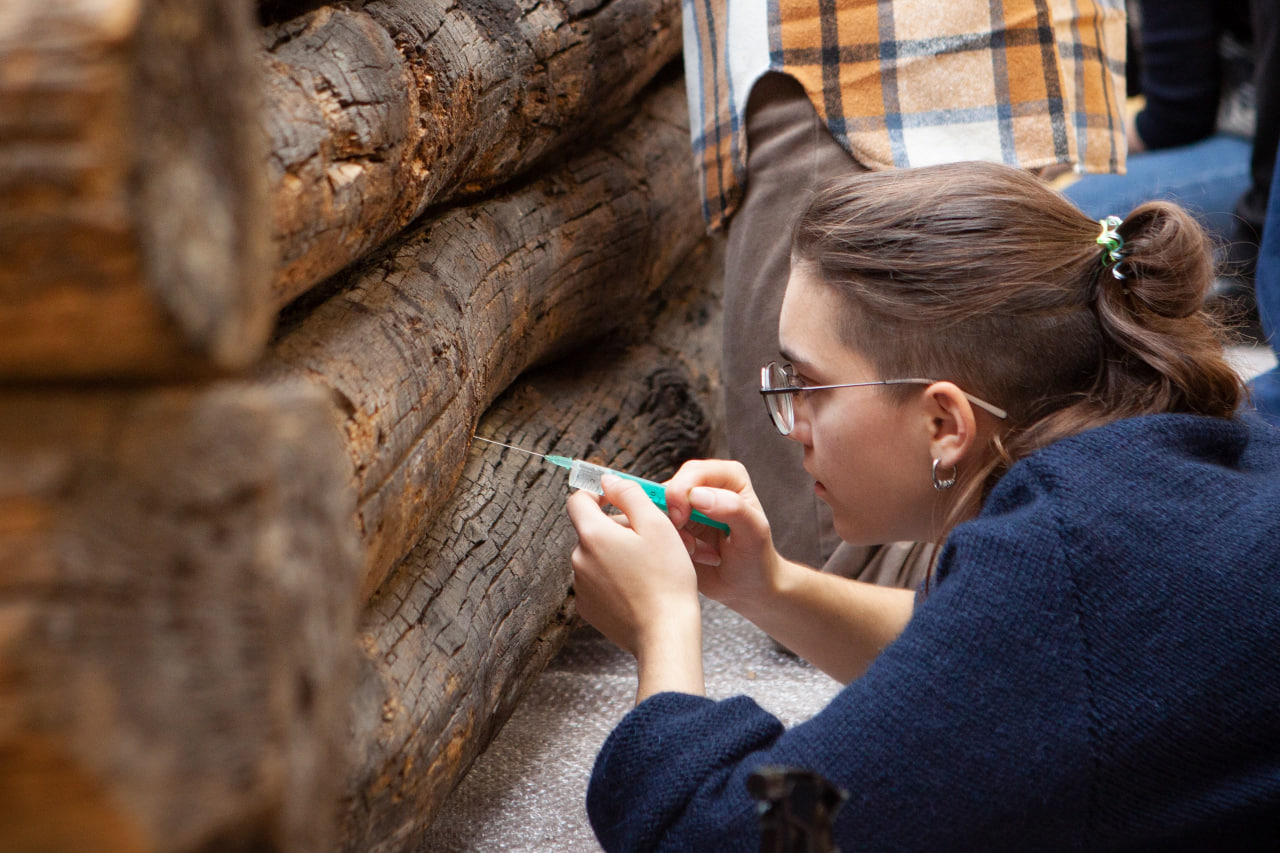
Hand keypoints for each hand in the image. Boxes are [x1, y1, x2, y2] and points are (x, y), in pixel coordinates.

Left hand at [567, 475, 702, 697]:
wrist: (665, 633)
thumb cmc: (667, 578)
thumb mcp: (656, 525)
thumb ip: (629, 495)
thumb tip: (608, 480)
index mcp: (592, 535)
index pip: (577, 500)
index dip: (596, 494)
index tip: (615, 499)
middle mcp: (579, 560)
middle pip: (590, 530)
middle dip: (615, 527)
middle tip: (649, 538)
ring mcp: (581, 587)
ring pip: (595, 556)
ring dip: (615, 554)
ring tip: (648, 566)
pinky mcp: (588, 609)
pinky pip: (597, 582)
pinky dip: (613, 579)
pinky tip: (638, 587)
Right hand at [660, 460, 782, 609]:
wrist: (745, 586)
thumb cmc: (755, 557)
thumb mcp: (753, 534)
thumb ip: (732, 509)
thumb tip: (697, 495)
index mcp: (728, 476)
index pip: (692, 472)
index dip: (680, 493)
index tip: (681, 519)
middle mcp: (706, 485)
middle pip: (670, 488)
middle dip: (673, 518)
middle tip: (689, 544)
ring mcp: (687, 506)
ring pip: (658, 509)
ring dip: (672, 534)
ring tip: (697, 552)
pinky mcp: (675, 524)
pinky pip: (656, 528)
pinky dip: (669, 544)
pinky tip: (692, 556)